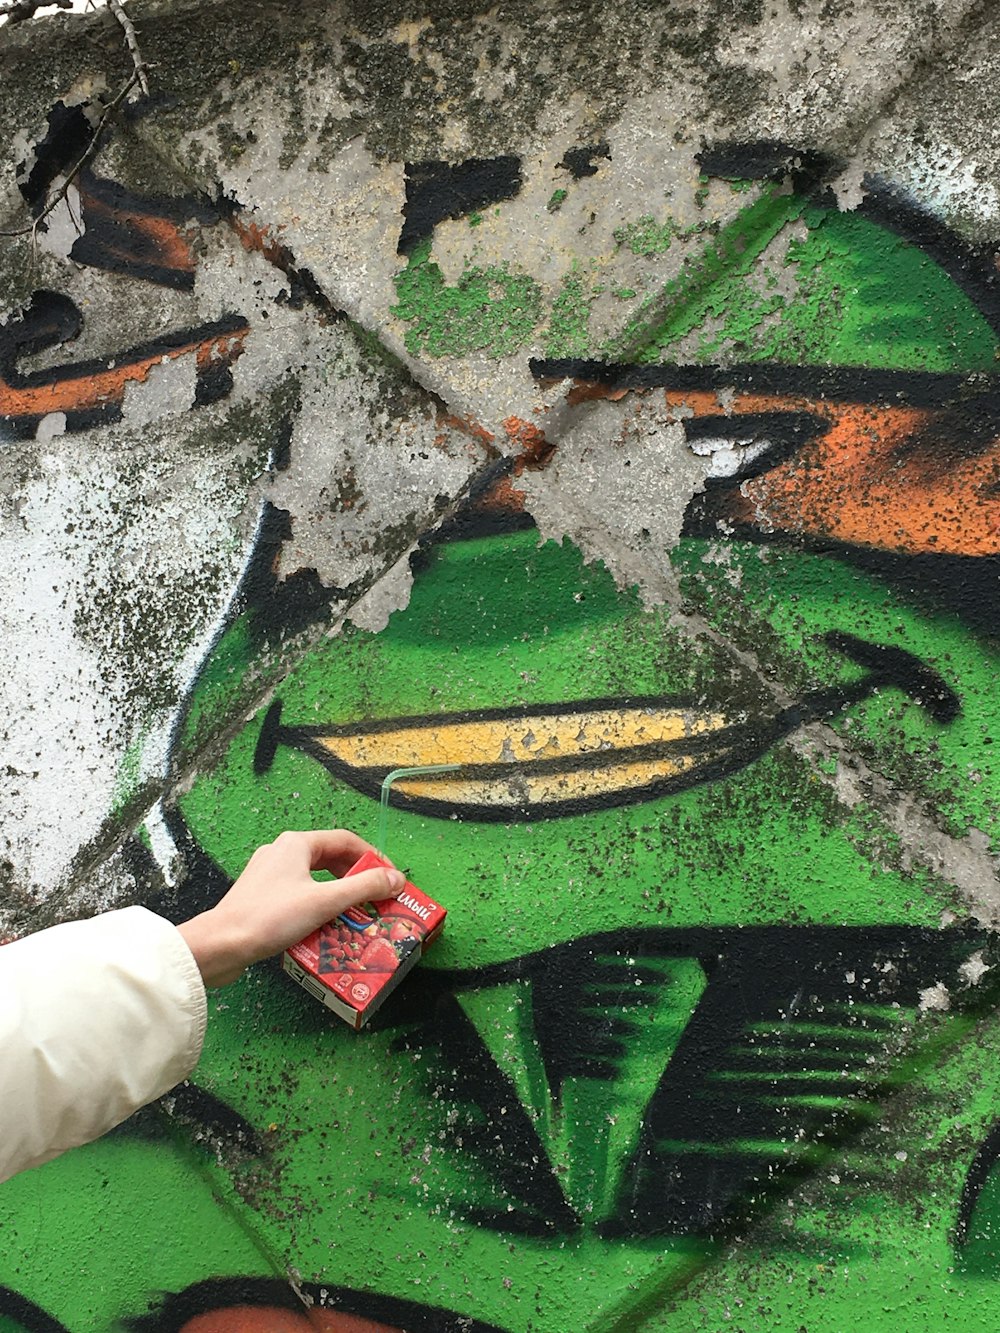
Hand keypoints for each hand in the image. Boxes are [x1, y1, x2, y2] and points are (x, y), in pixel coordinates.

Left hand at [177, 829, 404, 987]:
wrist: (221, 945)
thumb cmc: (270, 917)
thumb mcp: (325, 901)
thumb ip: (364, 888)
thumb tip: (396, 879)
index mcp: (297, 844)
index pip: (347, 841)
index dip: (373, 858)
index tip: (391, 879)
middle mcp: (282, 852)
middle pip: (331, 859)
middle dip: (356, 879)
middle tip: (376, 899)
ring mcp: (268, 874)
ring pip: (315, 879)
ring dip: (338, 895)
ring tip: (355, 915)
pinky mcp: (260, 896)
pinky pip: (299, 894)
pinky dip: (317, 906)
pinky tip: (325, 926)